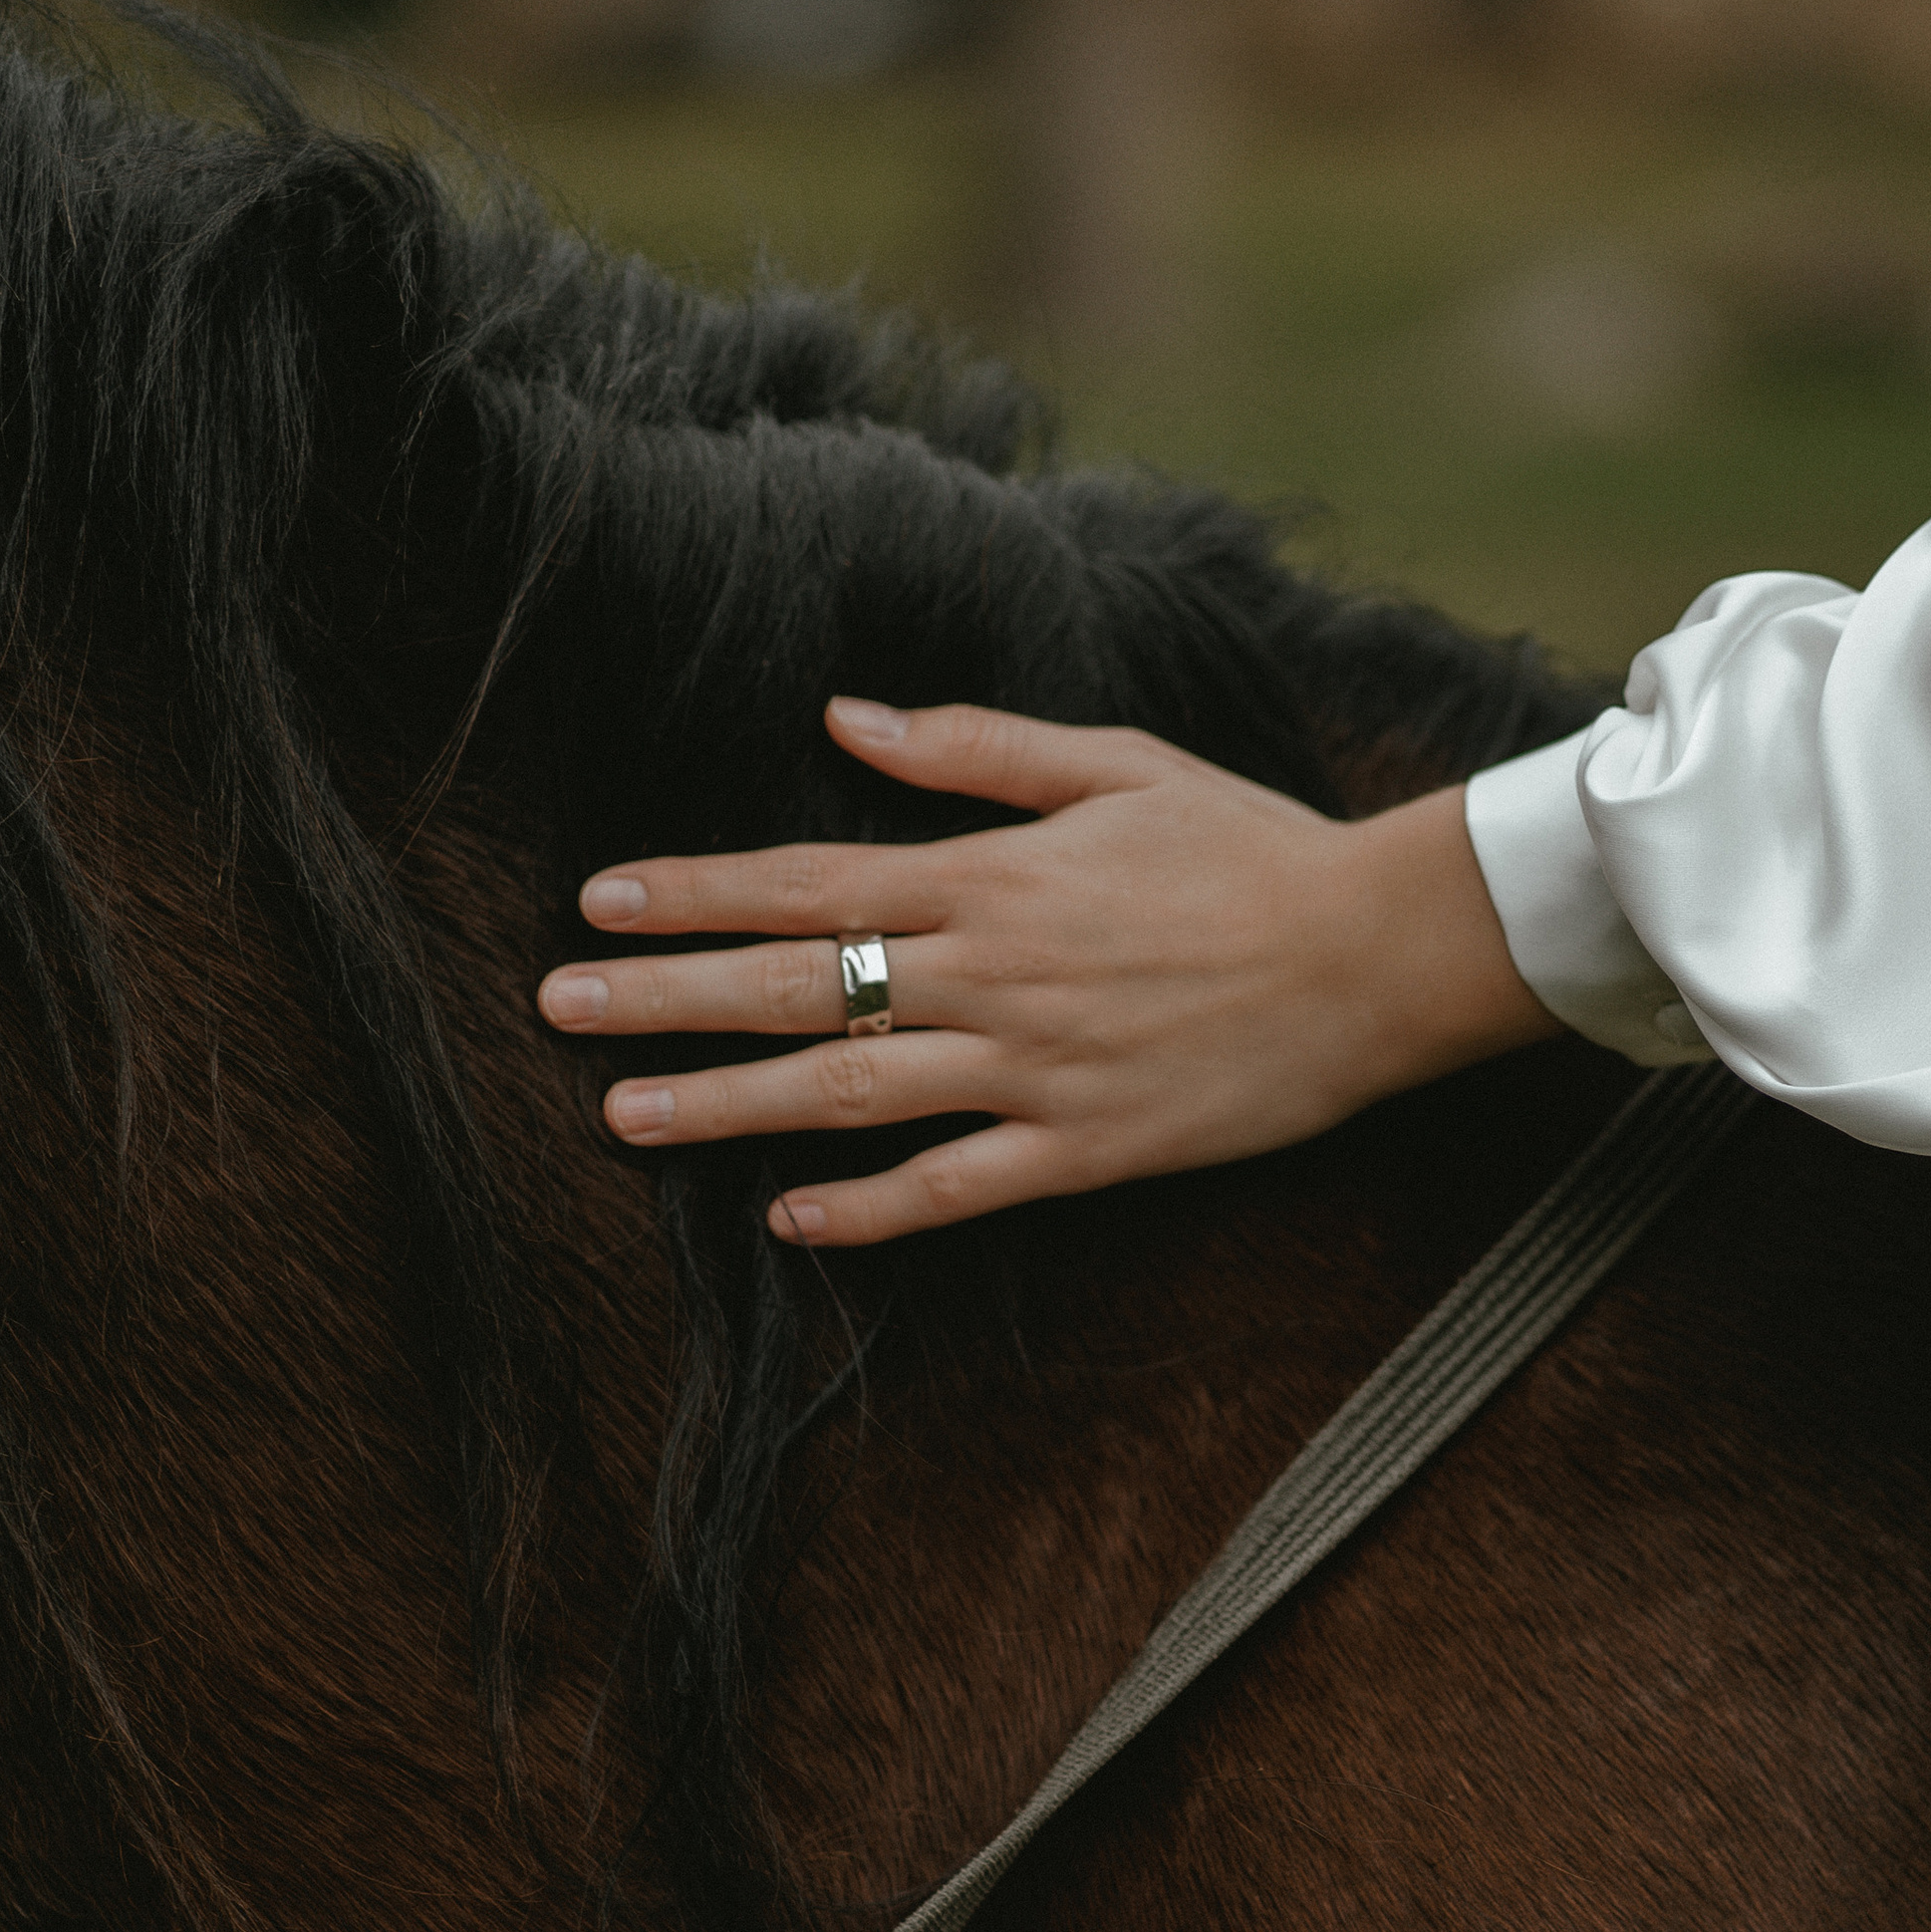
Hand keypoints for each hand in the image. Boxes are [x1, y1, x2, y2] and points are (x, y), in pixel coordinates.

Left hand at [536, 698, 1560, 1245]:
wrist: (1373, 954)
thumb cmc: (1248, 846)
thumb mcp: (1113, 764)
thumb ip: (972, 749)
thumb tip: (845, 715)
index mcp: (991, 875)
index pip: (808, 878)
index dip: (694, 891)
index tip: (599, 901)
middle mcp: (991, 974)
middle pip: (797, 985)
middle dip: (666, 996)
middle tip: (556, 1007)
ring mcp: (1032, 1070)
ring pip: (848, 1092)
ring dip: (726, 1104)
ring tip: (621, 1114)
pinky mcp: (1084, 1148)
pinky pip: (954, 1188)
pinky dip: (868, 1208)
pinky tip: (784, 1216)